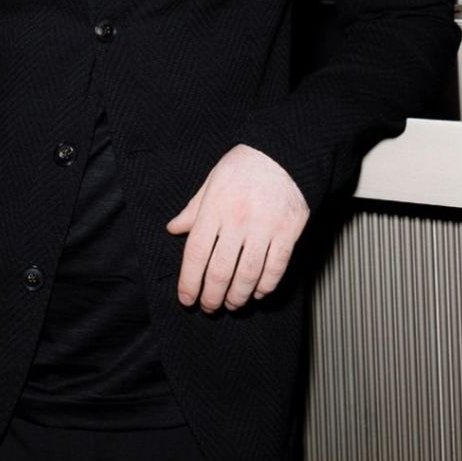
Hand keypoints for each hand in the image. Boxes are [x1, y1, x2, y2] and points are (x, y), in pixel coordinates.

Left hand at [166, 144, 308, 311]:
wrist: (284, 153)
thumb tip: (173, 229)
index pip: (195, 254)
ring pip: (248, 275)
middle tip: (209, 307)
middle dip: (212, 297)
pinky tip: (258, 293)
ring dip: (238, 297)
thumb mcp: (211, 181)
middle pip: (220, 271)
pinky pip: (276, 268)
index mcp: (214, 208)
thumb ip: (193, 209)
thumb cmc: (244, 165)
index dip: (189, 282)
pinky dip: (266, 286)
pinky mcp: (288, 232)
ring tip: (232, 304)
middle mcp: (237, 220)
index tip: (187, 298)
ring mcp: (264, 228)